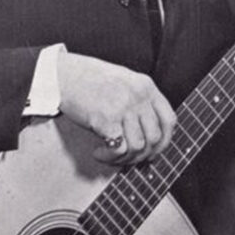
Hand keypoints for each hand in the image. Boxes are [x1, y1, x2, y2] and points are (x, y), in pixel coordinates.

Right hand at [57, 52, 175, 165]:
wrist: (65, 75)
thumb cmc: (91, 79)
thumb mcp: (125, 81)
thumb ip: (140, 100)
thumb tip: (148, 132)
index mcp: (147, 86)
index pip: (169, 119)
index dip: (165, 141)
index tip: (155, 151)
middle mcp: (139, 97)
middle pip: (155, 137)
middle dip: (144, 155)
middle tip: (130, 159)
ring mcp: (124, 108)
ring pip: (138, 146)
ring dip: (125, 158)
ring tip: (112, 156)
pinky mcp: (107, 119)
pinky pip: (119, 149)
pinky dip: (110, 157)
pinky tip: (100, 152)